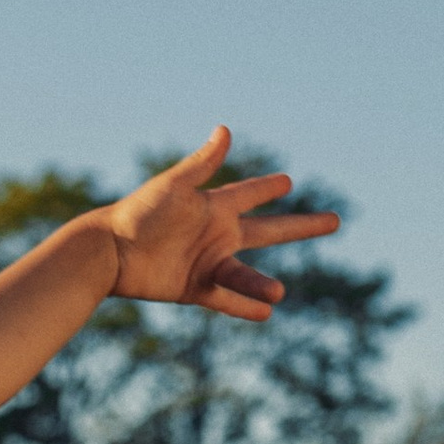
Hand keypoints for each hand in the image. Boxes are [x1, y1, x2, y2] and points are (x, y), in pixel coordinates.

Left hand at [96, 127, 340, 323]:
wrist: (109, 252)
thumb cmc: (138, 214)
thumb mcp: (173, 186)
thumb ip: (202, 164)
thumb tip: (226, 129)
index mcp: (214, 206)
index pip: (250, 194)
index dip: (268, 187)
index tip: (289, 182)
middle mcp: (216, 235)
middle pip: (268, 231)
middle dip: (301, 227)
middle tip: (334, 221)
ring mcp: (207, 263)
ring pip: (245, 274)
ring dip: (261, 284)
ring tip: (279, 293)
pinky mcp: (193, 288)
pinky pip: (224, 299)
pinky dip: (244, 307)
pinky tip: (265, 313)